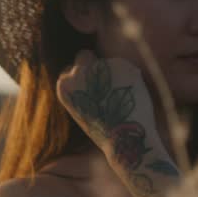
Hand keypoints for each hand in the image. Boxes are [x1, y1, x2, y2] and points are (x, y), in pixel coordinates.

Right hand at [56, 50, 178, 194]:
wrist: (124, 140)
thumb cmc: (106, 131)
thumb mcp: (83, 108)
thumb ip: (84, 89)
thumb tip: (92, 72)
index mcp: (64, 85)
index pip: (71, 68)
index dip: (83, 77)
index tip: (93, 89)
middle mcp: (79, 72)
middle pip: (84, 55)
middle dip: (95, 65)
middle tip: (107, 86)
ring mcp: (100, 66)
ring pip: (109, 64)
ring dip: (117, 76)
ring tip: (122, 102)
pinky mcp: (121, 65)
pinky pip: (127, 68)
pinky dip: (132, 78)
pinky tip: (132, 97)